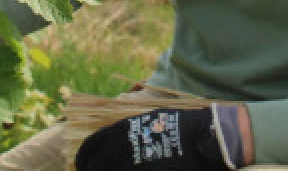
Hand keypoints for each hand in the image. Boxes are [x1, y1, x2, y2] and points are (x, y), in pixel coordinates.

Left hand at [75, 104, 244, 170]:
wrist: (203, 138)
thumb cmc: (177, 126)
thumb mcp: (147, 121)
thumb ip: (125, 134)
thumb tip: (110, 146)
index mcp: (119, 132)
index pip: (88, 150)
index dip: (84, 161)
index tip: (85, 167)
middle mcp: (121, 149)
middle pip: (93, 168)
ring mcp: (132, 165)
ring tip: (114, 170)